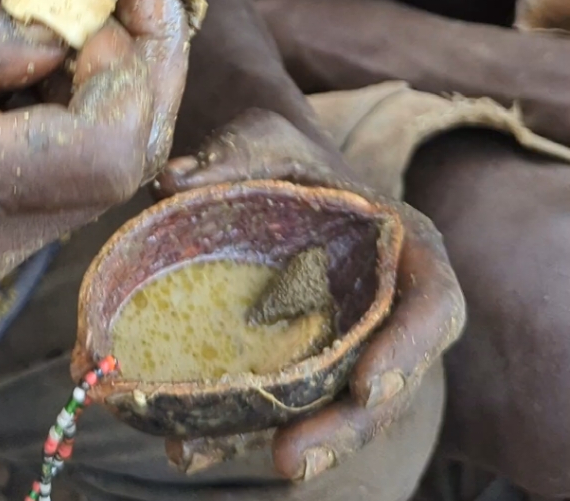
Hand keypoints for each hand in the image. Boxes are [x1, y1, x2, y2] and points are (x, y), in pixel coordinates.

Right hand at [0, 0, 188, 348]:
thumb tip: (55, 26)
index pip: (103, 152)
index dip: (137, 68)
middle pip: (126, 163)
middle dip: (152, 65)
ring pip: (107, 173)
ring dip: (123, 87)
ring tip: (105, 6)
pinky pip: (67, 178)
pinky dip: (86, 112)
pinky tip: (60, 55)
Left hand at [156, 109, 465, 483]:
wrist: (274, 179)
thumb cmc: (286, 157)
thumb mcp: (266, 137)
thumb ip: (231, 153)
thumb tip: (170, 183)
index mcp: (406, 248)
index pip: (434, 302)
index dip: (411, 347)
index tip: (369, 382)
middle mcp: (387, 308)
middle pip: (389, 381)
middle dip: (345, 427)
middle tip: (290, 457)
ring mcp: (347, 346)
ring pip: (342, 410)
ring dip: (305, 446)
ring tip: (257, 466)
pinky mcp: (301, 371)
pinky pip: (279, 410)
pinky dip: (236, 437)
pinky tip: (187, 449)